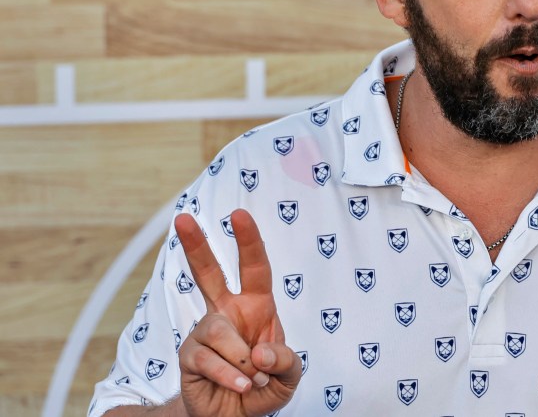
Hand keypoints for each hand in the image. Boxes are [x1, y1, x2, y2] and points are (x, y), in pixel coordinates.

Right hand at [174, 209, 300, 416]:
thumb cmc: (265, 386)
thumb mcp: (289, 375)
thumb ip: (285, 361)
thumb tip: (259, 351)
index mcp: (256, 306)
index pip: (255, 268)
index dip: (249, 240)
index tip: (239, 215)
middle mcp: (227, 312)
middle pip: (208, 273)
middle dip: (196, 244)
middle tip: (183, 218)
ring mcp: (205, 332)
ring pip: (217, 330)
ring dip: (241, 358)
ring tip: (252, 378)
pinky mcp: (189, 356)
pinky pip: (208, 359)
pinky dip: (230, 376)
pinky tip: (240, 386)